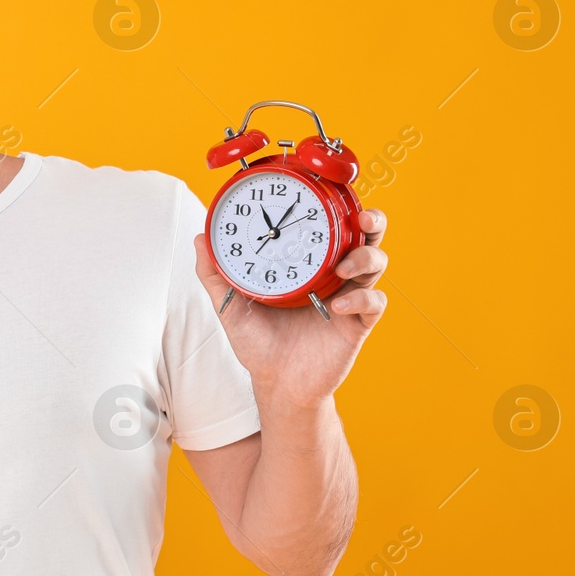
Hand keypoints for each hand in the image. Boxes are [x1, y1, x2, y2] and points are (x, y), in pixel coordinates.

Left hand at [194, 209, 388, 408]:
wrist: (276, 383)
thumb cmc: (257, 342)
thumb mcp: (230, 305)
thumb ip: (215, 274)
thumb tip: (200, 239)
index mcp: (306, 263)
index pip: (325, 226)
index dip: (332, 206)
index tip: (323, 191)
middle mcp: (331, 274)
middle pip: (362, 237)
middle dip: (369, 221)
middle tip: (361, 217)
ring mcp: (347, 296)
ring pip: (375, 263)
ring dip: (366, 257)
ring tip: (344, 266)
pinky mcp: (357, 323)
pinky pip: (373, 303)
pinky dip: (361, 299)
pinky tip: (338, 305)